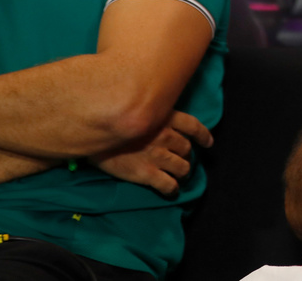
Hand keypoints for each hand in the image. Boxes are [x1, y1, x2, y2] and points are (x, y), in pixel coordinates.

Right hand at [89, 110, 212, 194]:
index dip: (203, 136)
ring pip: (183, 167)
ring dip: (182, 172)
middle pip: (187, 148)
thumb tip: (163, 124)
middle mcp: (166, 135)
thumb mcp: (138, 110)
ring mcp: (158, 155)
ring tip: (178, 176)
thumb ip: (154, 116)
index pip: (193, 126)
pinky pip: (169, 185)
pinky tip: (171, 191)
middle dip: (185, 155)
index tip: (208, 143)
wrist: (92, 135)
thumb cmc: (113, 121)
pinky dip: (172, 189)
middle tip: (179, 160)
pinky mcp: (147, 173)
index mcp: (166, 117)